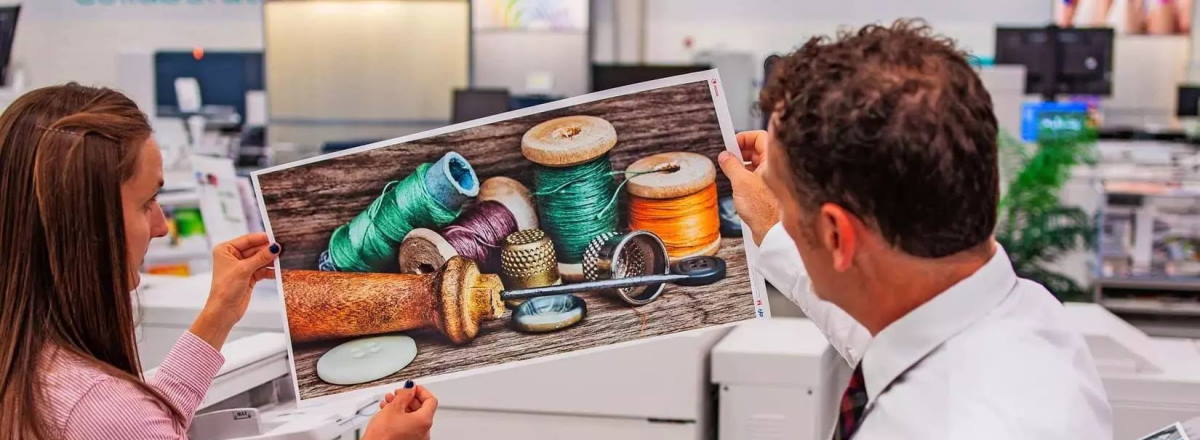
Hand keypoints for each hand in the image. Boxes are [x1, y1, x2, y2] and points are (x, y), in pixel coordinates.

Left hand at [190, 233, 278, 349]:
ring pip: (260, 260)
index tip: (276, 237)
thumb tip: (274, 247)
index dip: (261, 239)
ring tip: (283, 260)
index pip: (247, 240)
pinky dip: (270, 271)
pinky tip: (278, 271)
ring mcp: (242, 267)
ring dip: (270, 261)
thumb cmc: (225, 289)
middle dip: (268, 251)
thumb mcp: (244, 270)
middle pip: (255, 249)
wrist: (224, 311)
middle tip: (283, 249)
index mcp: (226, 250)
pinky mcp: (249, 276)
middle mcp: (233, 257)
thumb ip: (261, 257)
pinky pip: (262, 270)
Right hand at [363, 383, 437, 439]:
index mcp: (424, 421)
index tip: (412, 387)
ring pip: (412, 417)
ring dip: (401, 406)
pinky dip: (400, 417)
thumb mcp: (393, 408)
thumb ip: (405, 394)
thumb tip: (410, 388)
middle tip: (398, 393)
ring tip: (389, 401)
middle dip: (408, 399)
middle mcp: (424, 431)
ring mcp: (417, 438)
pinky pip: (408, 425)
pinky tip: (388, 412)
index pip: (430, 400)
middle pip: (421, 409)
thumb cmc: (383, 435)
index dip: (420, 391)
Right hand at [718, 130, 780, 245]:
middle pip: (757, 151)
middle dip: (741, 153)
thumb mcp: (740, 182)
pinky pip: (754, 178)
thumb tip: (725, 157)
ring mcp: (771, 180)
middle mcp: (774, 169)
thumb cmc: (764, 210)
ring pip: (754, 165)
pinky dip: (744, 179)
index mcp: (773, 161)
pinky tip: (737, 187)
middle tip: (728, 158)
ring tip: (731, 174)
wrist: (771, 233)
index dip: (744, 138)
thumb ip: (731, 165)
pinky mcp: (767, 192)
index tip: (732, 142)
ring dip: (741, 167)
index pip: (759, 137)